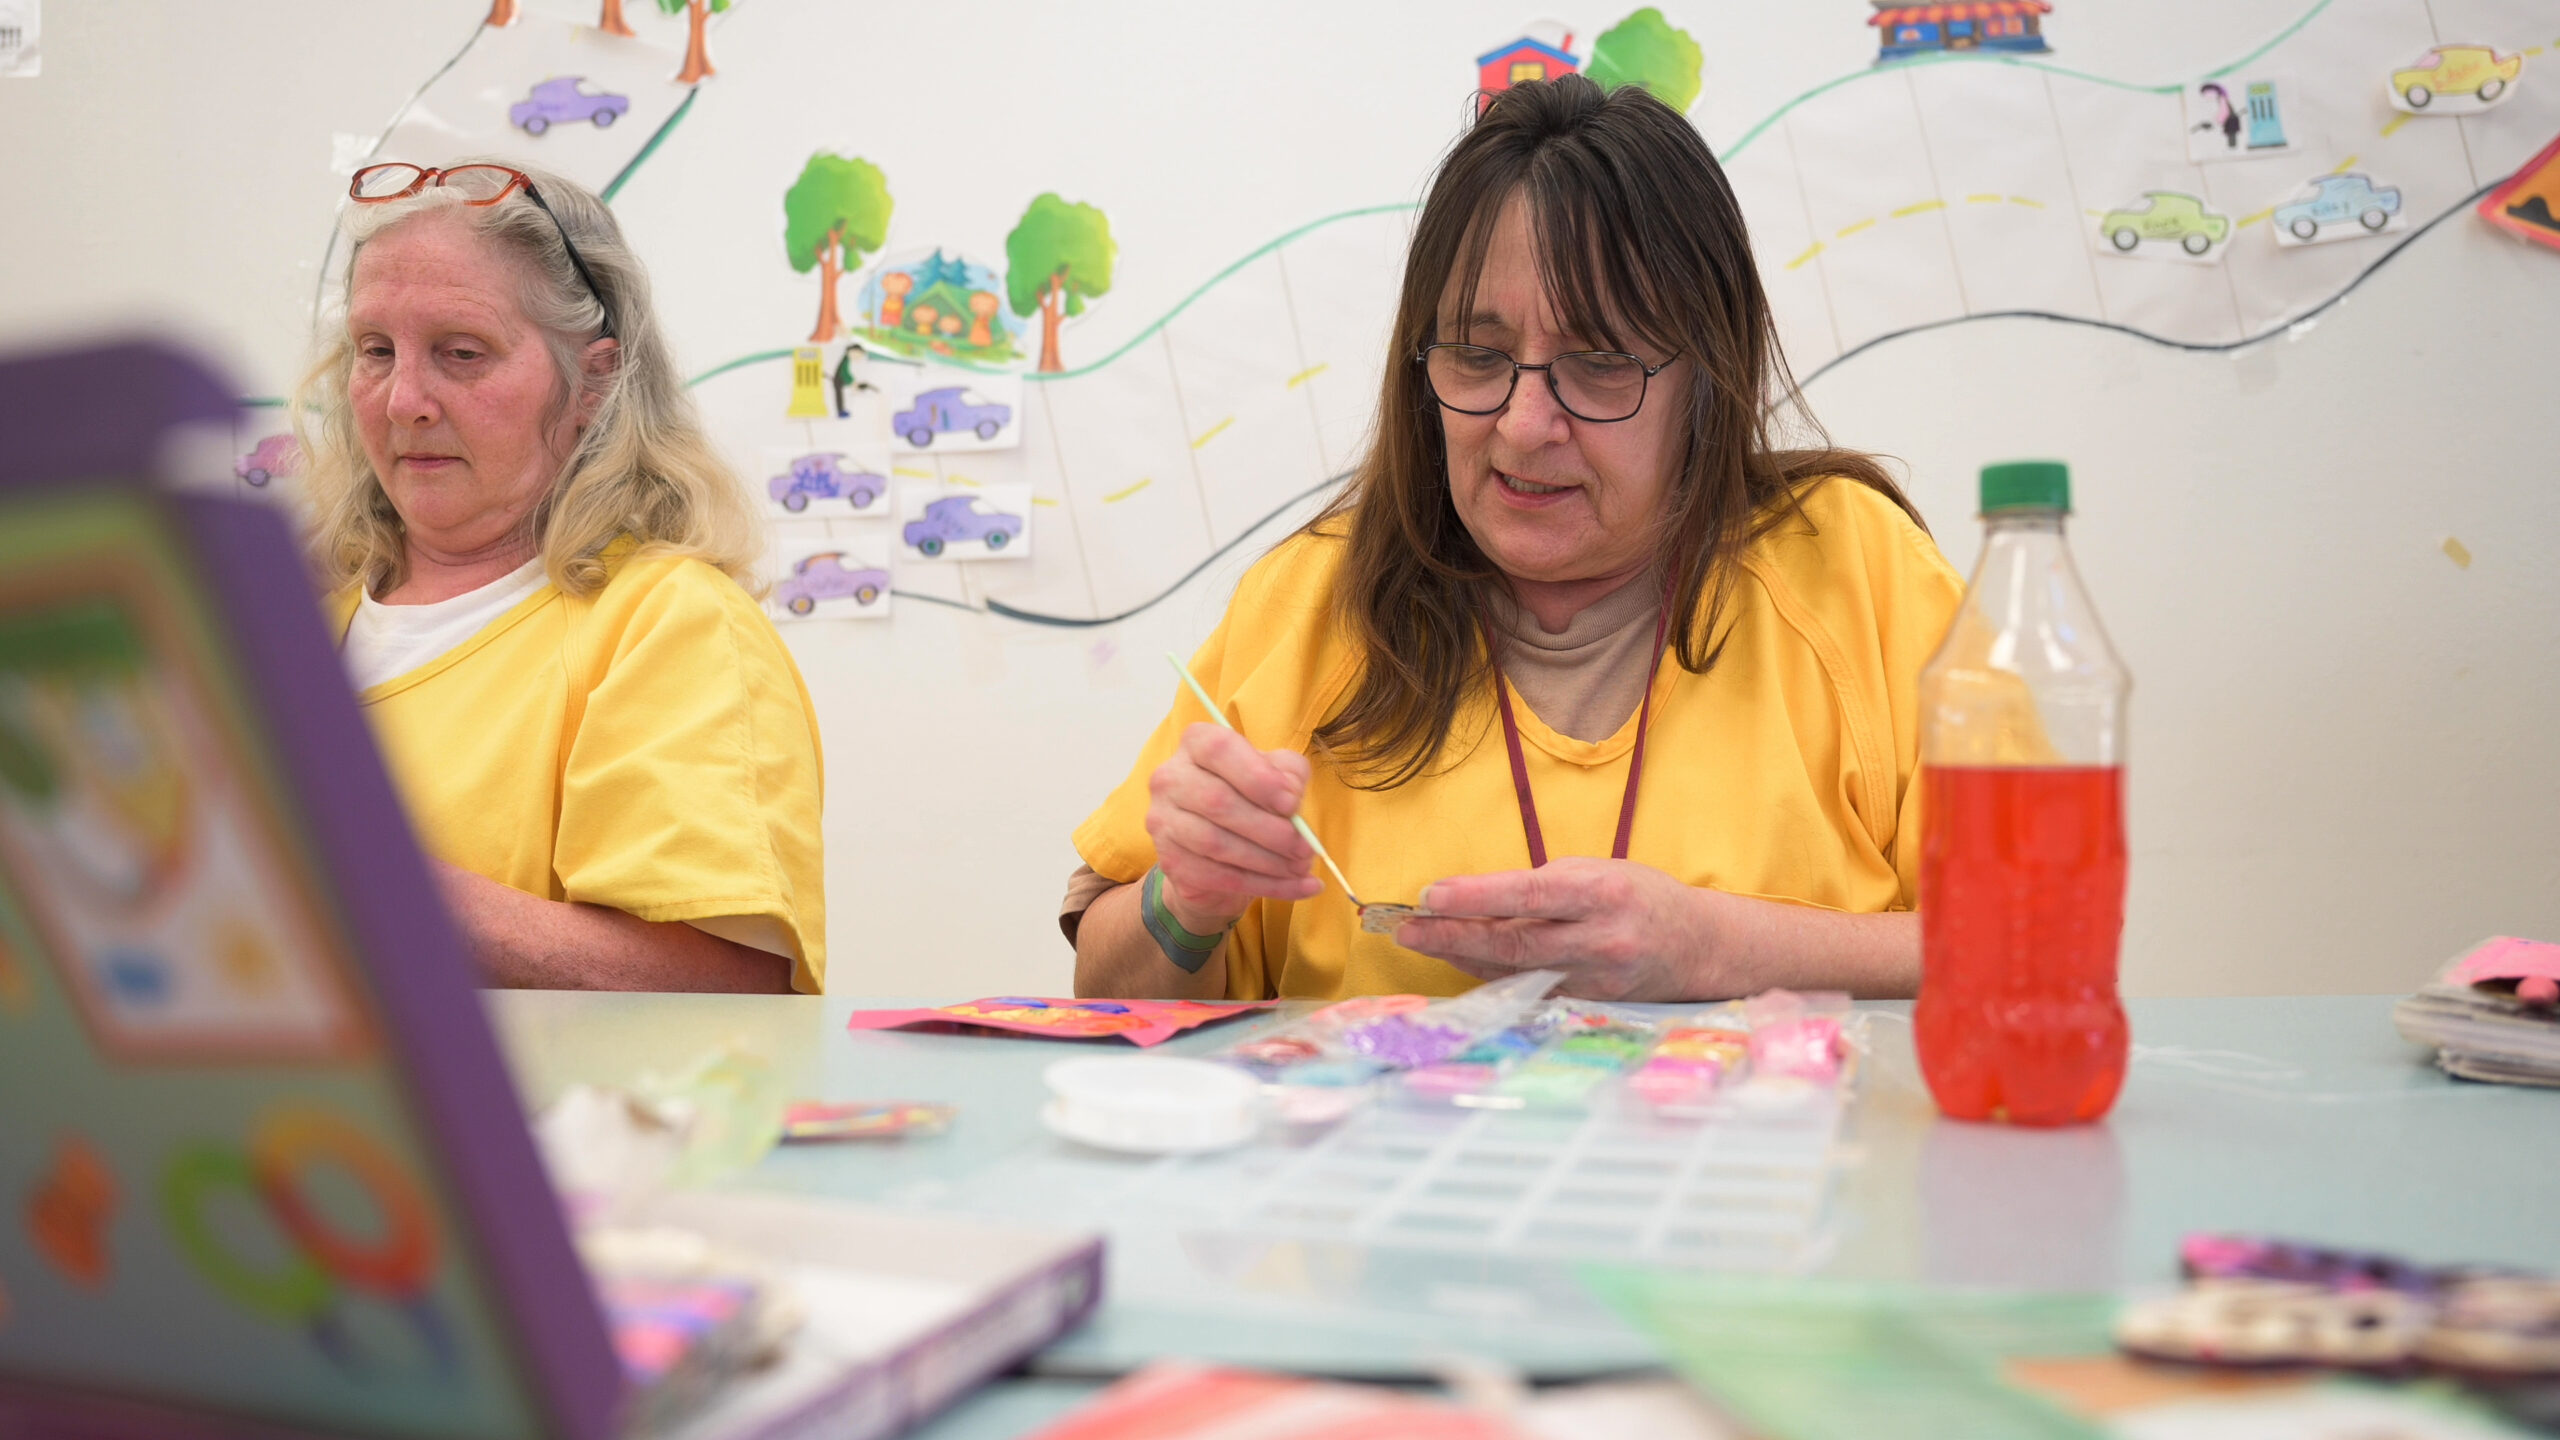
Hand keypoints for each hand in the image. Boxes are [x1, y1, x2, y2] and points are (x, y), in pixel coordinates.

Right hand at [1143, 723, 1318, 933]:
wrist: (1220, 850)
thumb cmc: (1253, 799)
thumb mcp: (1278, 775)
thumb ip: (1288, 775)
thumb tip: (1290, 799)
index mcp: (1196, 744)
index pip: (1219, 750)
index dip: (1257, 777)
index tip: (1291, 803)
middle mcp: (1170, 778)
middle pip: (1218, 802)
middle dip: (1271, 830)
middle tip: (1306, 848)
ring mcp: (1164, 822)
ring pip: (1217, 844)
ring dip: (1269, 861)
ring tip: (1302, 867)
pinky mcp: (1171, 861)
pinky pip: (1220, 877)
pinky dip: (1266, 886)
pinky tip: (1298, 888)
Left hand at [1393, 857, 1727, 1001]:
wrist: (1696, 947)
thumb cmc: (1640, 896)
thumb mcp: (1598, 871)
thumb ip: (1543, 887)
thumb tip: (1476, 901)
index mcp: (1603, 895)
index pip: (1528, 897)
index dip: (1476, 898)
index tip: (1431, 896)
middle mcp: (1599, 941)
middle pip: (1513, 943)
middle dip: (1452, 935)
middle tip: (1406, 928)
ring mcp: (1593, 980)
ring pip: (1513, 970)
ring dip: (1461, 955)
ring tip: (1420, 939)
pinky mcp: (1586, 1003)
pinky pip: (1527, 988)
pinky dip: (1489, 973)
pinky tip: (1458, 960)